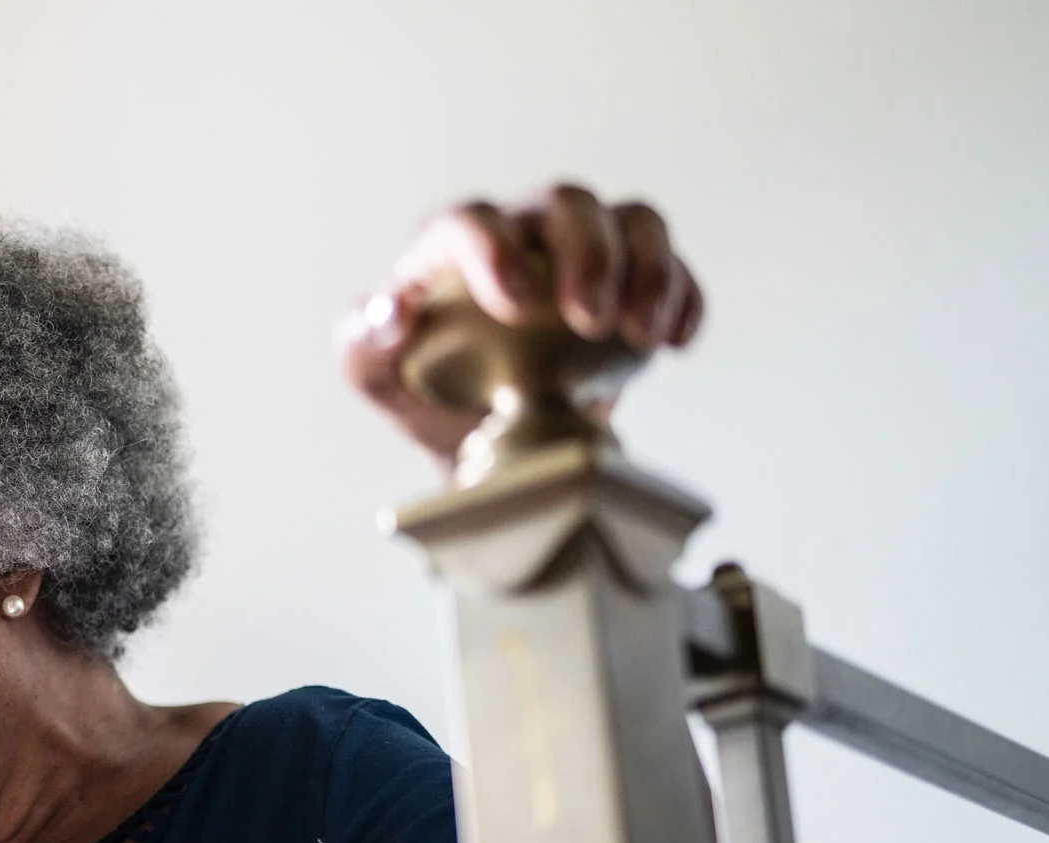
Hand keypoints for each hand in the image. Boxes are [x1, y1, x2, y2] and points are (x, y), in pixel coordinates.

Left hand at [341, 183, 705, 470]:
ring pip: (633, 219)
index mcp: (450, 244)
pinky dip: (684, 297)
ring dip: (649, 269)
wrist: (478, 432)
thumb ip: (364, 342)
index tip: (519, 305)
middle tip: (592, 322)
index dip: (497, 252)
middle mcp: (522, 230)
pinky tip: (675, 343)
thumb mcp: (372, 373)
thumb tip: (392, 313)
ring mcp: (584, 250)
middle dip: (588, 254)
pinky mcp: (633, 280)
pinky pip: (674, 265)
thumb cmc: (420, 387)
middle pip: (566, 203)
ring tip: (643, 335)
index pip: (472, 221)